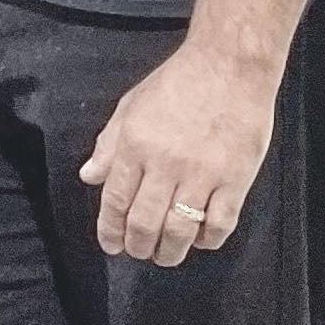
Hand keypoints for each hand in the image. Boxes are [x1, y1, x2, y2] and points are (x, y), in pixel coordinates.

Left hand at [78, 41, 278, 265]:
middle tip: (137, 252)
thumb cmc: (177, 83)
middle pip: (145, 221)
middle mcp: (165, 164)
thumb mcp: (132, 106)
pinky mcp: (235, 181)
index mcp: (136, 144)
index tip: (110, 244)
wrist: (229, 68)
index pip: (115, 198)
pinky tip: (200, 241)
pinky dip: (208, 240)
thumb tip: (89, 176)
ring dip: (170, 251)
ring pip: (180, 229)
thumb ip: (109, 144)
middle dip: (138, 245)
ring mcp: (202, 175)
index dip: (110, 228)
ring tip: (164, 256)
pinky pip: (219, 224)